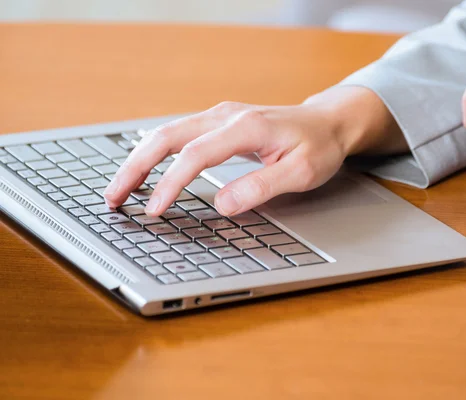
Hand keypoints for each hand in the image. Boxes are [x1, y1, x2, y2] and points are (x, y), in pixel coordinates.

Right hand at [103, 87, 405, 215]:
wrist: (328, 122)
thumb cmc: (319, 146)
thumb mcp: (302, 172)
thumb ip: (262, 186)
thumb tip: (222, 204)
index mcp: (246, 127)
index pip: (195, 156)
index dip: (170, 184)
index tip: (154, 211)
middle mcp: (227, 116)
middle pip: (167, 137)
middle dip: (135, 168)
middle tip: (113, 199)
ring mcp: (221, 116)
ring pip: (167, 133)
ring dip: (139, 160)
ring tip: (120, 188)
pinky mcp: (220, 122)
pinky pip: (178, 134)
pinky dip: (155, 153)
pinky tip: (145, 170)